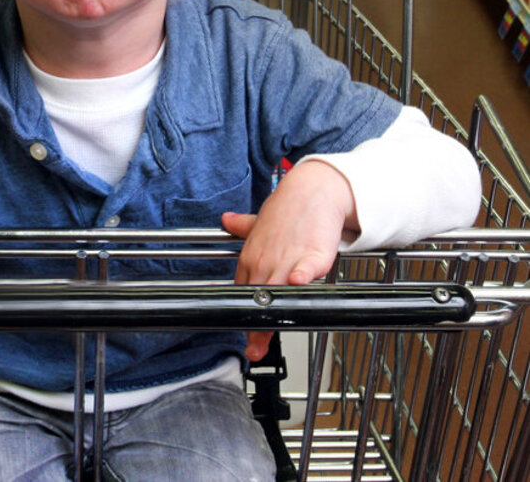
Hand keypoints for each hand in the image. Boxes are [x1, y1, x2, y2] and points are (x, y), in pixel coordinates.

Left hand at [221, 160, 356, 360]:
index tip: (246, 338)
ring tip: (267, 337)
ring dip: (274, 314)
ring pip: (277, 290)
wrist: (313, 190)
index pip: (242, 293)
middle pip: (257, 299)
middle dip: (257, 327)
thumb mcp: (260, 221)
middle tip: (255, 349)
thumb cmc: (288, 210)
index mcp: (250, 258)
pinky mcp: (312, 253)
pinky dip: (300, 277)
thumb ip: (243, 226)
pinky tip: (296, 285)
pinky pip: (304, 268)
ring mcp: (286, 257)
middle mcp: (264, 260)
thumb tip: (227, 220)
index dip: (244, 317)